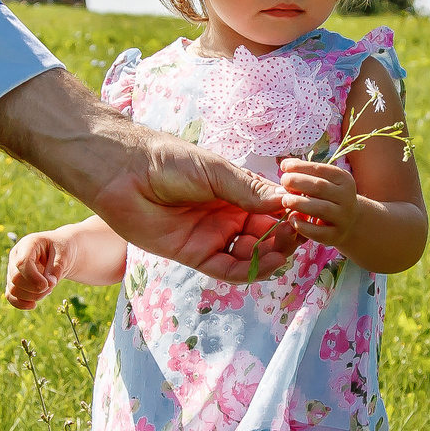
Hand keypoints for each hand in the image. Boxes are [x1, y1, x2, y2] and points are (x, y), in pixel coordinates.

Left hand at [0, 70, 302, 281]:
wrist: (122, 173)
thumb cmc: (167, 160)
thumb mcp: (215, 171)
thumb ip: (249, 189)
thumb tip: (286, 202)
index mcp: (234, 192)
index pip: (271, 210)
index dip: (289, 215)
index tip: (307, 215)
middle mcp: (226, 215)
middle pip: (265, 235)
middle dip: (284, 238)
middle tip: (298, 235)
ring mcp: (211, 236)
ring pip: (250, 255)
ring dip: (270, 255)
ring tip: (282, 249)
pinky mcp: (194, 255)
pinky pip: (226, 269)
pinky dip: (247, 270)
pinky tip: (261, 263)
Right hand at [5, 230, 66, 309]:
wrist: (60, 252)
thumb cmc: (63, 249)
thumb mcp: (65, 254)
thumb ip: (56, 268)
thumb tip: (49, 284)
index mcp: (28, 244)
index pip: (22, 263)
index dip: (33, 278)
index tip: (48, 285)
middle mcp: (16, 256)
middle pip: (16, 279)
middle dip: (35, 289)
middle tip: (52, 286)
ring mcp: (13, 268)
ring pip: (13, 290)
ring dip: (32, 296)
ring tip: (48, 290)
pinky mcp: (14, 281)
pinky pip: (10, 296)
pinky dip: (21, 303)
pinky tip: (33, 305)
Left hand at [277, 156, 361, 243]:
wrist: (348, 222)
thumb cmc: (328, 198)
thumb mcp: (324, 182)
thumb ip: (306, 174)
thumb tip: (286, 165)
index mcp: (344, 180)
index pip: (321, 170)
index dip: (300, 167)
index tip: (284, 166)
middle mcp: (347, 198)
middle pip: (320, 187)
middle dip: (298, 182)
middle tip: (283, 182)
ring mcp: (343, 218)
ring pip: (322, 209)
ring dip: (300, 203)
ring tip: (285, 200)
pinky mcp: (336, 236)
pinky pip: (319, 232)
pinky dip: (303, 226)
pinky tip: (292, 219)